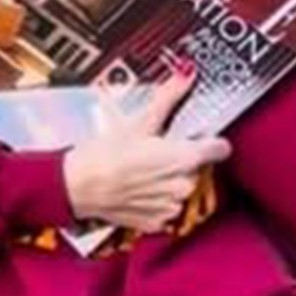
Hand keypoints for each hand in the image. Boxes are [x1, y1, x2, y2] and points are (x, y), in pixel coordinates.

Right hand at [61, 67, 225, 229]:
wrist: (74, 187)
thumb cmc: (103, 156)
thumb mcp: (138, 122)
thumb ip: (169, 97)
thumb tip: (186, 74)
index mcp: (185, 157)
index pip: (220, 148)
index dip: (208, 140)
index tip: (196, 137)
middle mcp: (184, 184)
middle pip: (195, 168)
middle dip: (179, 161)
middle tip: (152, 153)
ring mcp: (170, 206)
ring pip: (180, 189)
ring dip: (166, 181)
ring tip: (140, 172)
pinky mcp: (156, 222)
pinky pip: (164, 209)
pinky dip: (153, 200)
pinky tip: (135, 189)